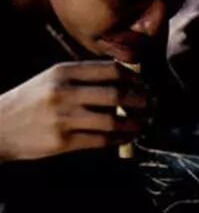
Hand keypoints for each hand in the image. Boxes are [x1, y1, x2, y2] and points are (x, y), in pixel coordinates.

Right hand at [0, 61, 147, 160]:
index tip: (143, 85)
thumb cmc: (31, 101)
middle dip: (141, 101)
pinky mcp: (62, 142)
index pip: (110, 70)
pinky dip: (121, 138)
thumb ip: (84, 77)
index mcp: (63, 72)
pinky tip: (129, 136)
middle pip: (116, 95)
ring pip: (113, 121)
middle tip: (151, 104)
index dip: (133, 78)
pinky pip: (101, 140)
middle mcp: (64, 93)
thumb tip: (126, 79)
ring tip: (144, 123)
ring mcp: (62, 118)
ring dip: (135, 123)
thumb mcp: (52, 79)